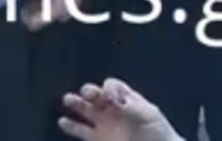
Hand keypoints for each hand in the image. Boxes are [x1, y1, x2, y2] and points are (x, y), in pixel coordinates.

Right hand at [58, 79, 182, 140]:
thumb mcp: (148, 115)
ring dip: (76, 103)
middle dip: (90, 91)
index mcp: (127, 99)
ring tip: (68, 100)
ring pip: (85, 109)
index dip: (108, 87)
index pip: (112, 86)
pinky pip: (81, 130)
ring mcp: (104, 124)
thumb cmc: (158, 133)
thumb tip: (112, 97)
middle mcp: (113, 109)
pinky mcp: (97, 139)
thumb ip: (130, 105)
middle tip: (87, 93)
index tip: (108, 95)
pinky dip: (70, 126)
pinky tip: (63, 121)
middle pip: (96, 94)